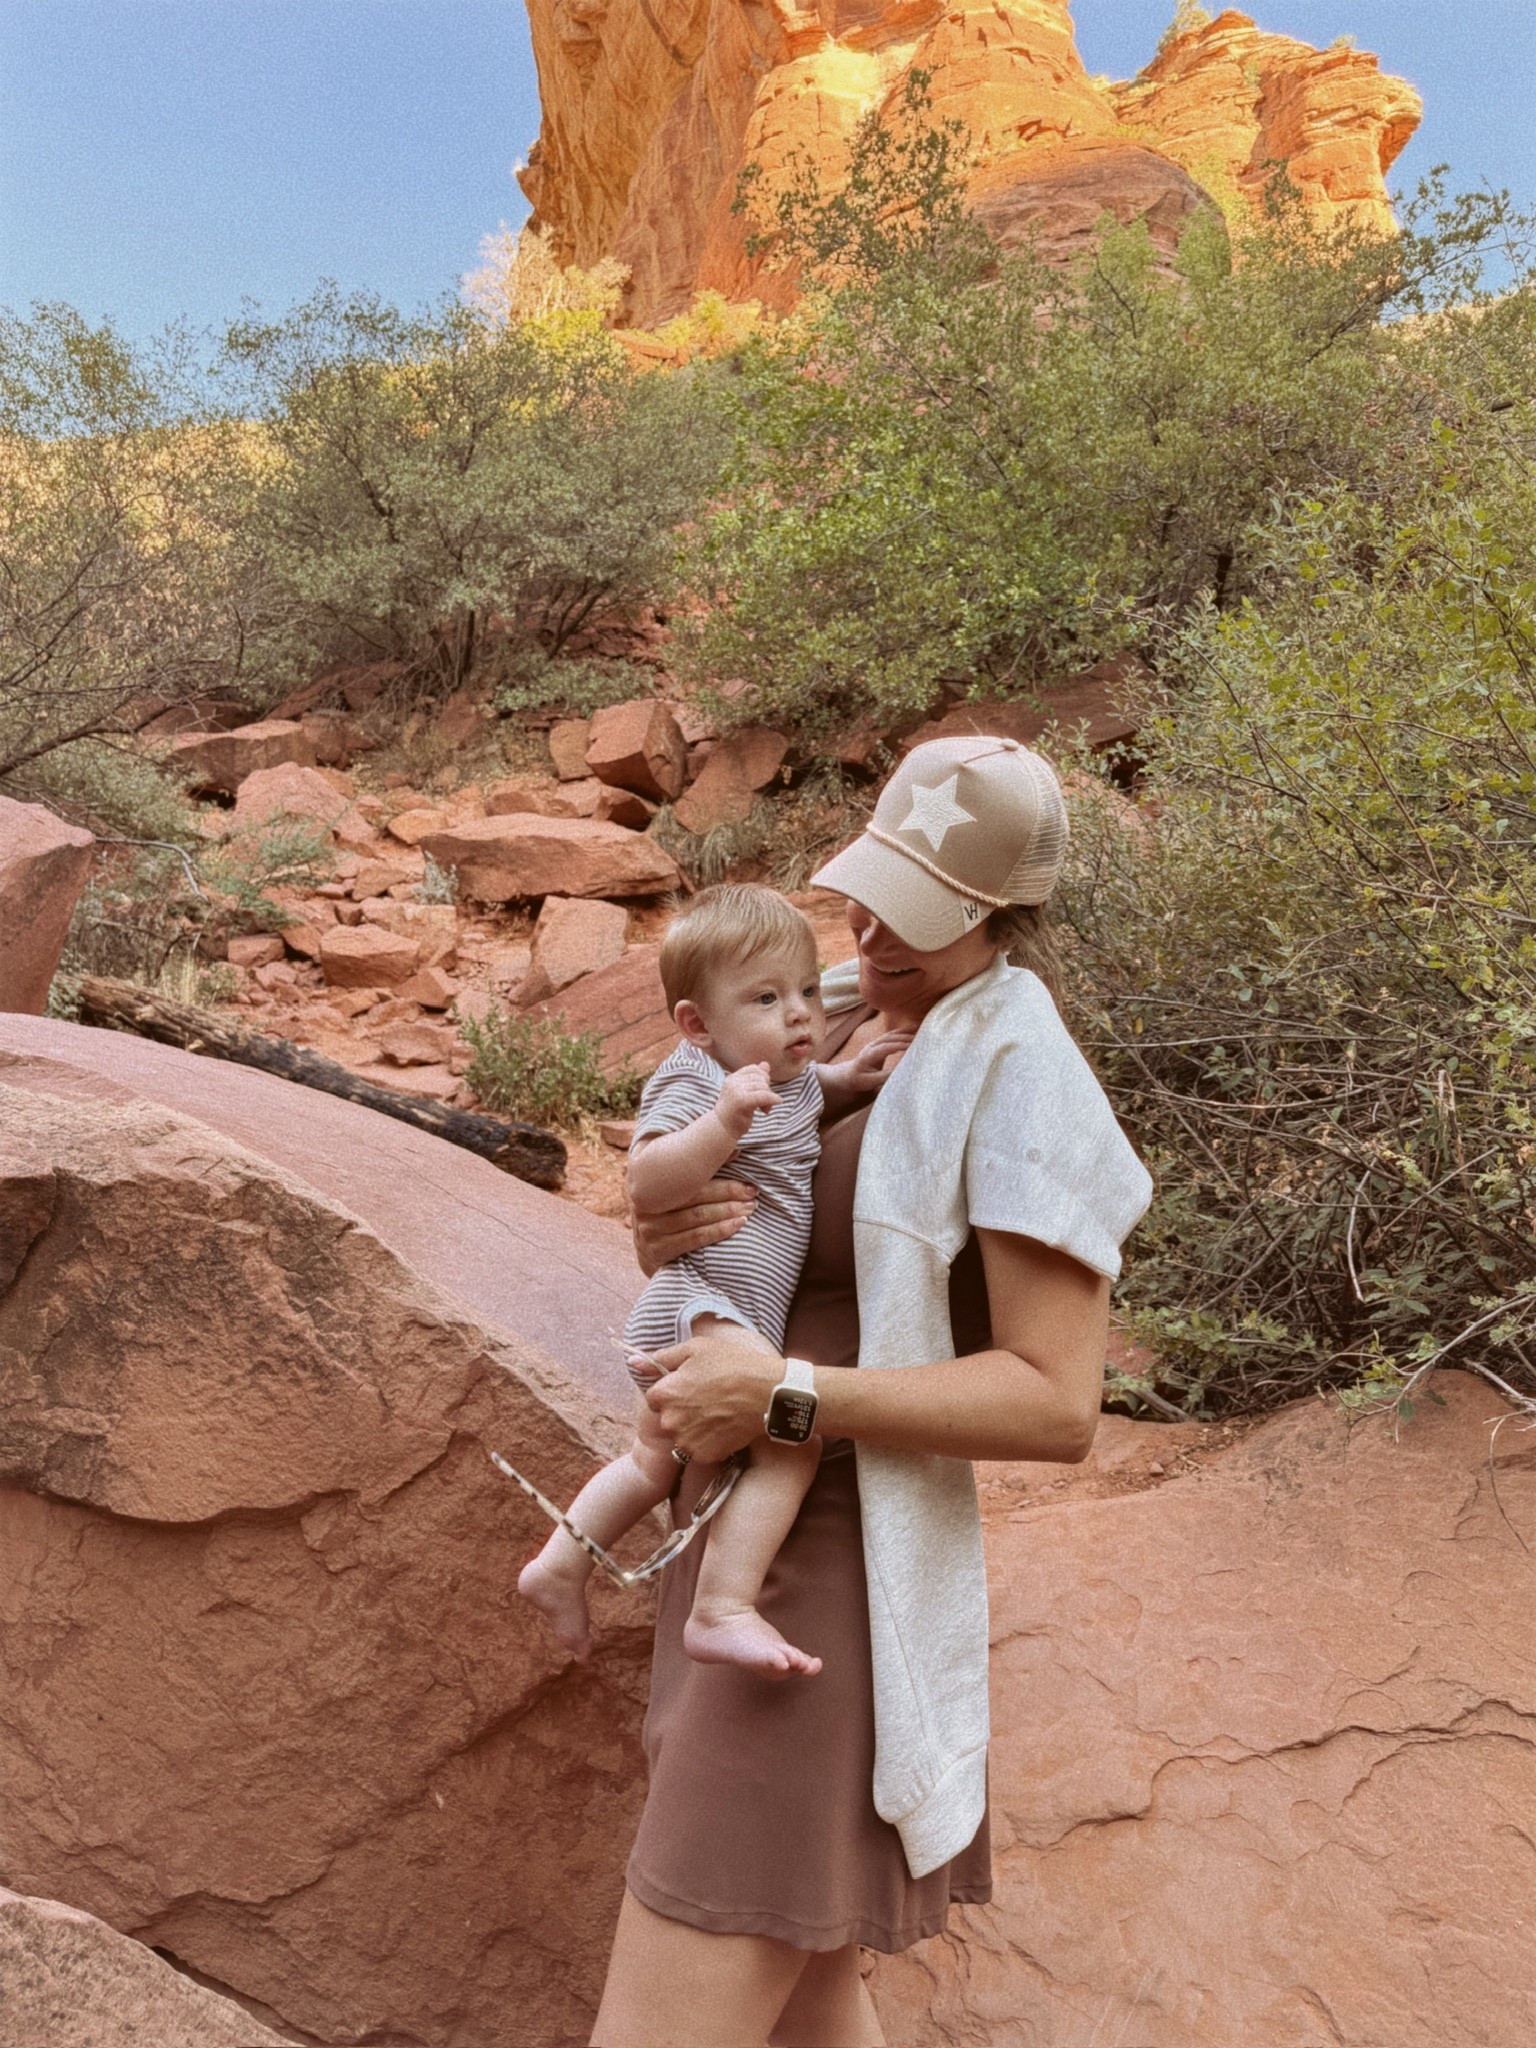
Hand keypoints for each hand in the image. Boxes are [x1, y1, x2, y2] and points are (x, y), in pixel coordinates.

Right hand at [630, 1177, 756, 1276]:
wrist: (647, 1253)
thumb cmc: (669, 1212)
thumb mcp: (676, 1189)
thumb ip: (699, 1170)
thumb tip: (735, 1151)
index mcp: (649, 1180)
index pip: (689, 1175)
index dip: (720, 1173)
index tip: (745, 1177)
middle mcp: (645, 1203)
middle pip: (694, 1196)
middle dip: (728, 1193)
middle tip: (752, 1193)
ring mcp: (649, 1228)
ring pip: (697, 1216)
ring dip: (728, 1211)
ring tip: (749, 1208)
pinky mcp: (657, 1249)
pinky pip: (695, 1237)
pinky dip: (719, 1230)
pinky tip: (738, 1225)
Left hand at [643, 1329, 782, 1462]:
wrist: (768, 1394)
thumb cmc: (733, 1365)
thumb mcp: (696, 1349)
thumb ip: (661, 1357)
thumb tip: (632, 1361)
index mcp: (665, 1394)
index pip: (654, 1397)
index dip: (672, 1390)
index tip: (691, 1386)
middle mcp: (670, 1421)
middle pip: (667, 1418)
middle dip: (681, 1410)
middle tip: (707, 1398)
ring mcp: (687, 1441)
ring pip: (682, 1435)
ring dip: (694, 1427)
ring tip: (718, 1412)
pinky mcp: (705, 1455)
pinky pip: (699, 1449)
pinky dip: (708, 1441)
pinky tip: (724, 1425)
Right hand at [715, 1061, 776, 1137]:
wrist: (722, 1130)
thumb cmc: (734, 1113)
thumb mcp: (745, 1093)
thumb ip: (755, 1079)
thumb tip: (766, 1064)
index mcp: (732, 1078)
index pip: (754, 1069)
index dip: (763, 1079)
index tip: (762, 1093)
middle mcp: (732, 1082)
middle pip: (760, 1077)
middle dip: (767, 1089)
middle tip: (765, 1105)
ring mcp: (735, 1091)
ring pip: (763, 1087)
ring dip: (769, 1099)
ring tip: (764, 1110)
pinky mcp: (741, 1101)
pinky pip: (763, 1095)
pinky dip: (773, 1098)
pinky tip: (778, 1102)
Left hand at [829, 1028, 914, 1095]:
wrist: (849, 1076)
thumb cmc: (860, 1081)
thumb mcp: (871, 1082)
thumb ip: (885, 1076)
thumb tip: (901, 1072)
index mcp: (867, 1056)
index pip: (884, 1048)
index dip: (898, 1046)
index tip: (911, 1046)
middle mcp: (870, 1047)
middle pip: (888, 1038)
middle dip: (903, 1037)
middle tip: (920, 1039)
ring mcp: (874, 1044)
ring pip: (890, 1035)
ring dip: (904, 1032)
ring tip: (920, 1030)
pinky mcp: (879, 1044)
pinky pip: (891, 1035)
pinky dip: (902, 1032)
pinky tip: (914, 1030)